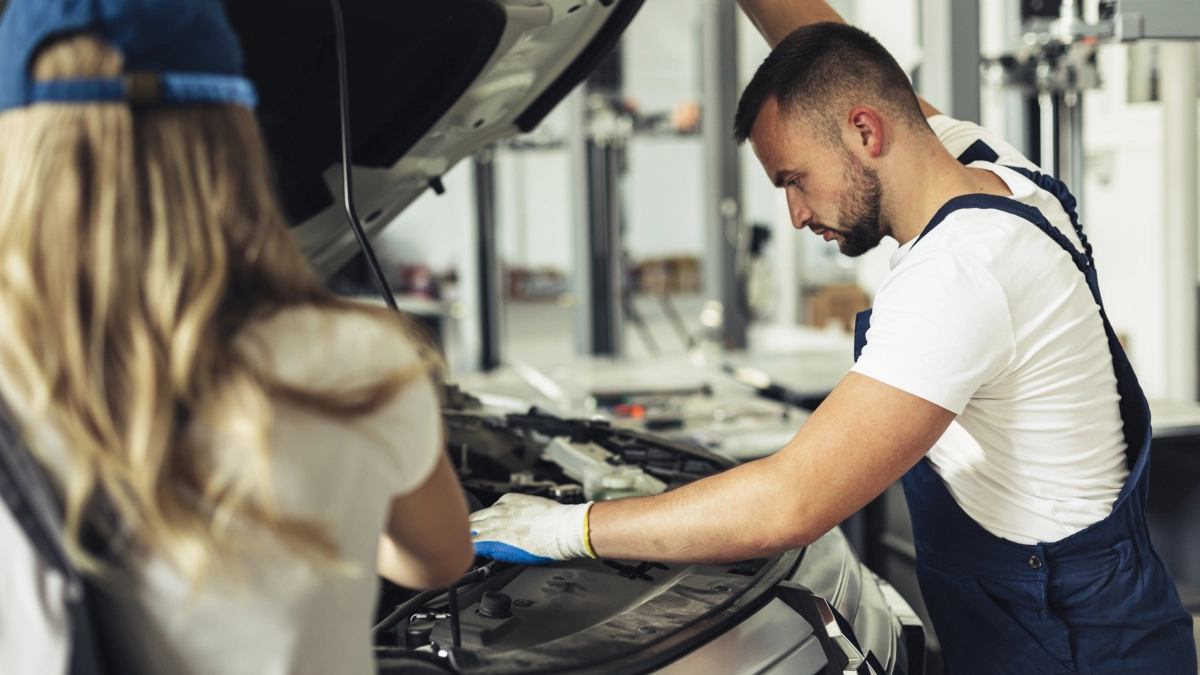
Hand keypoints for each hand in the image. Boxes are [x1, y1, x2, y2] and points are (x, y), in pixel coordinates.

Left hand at [470, 494, 595, 563]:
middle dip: (472, 529)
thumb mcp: (534, 507)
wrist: (561, 528)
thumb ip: (521, 513)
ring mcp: (494, 525)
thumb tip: (521, 522)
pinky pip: (474, 545)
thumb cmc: (556, 520)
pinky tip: (470, 557)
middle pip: (474, 519)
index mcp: (507, 501)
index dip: (486, 522)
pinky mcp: (494, 540)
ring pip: (470, 531)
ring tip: (465, 549)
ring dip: (468, 540)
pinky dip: (471, 550)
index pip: (488, 511)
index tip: (487, 528)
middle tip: (471, 540)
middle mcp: (497, 511)